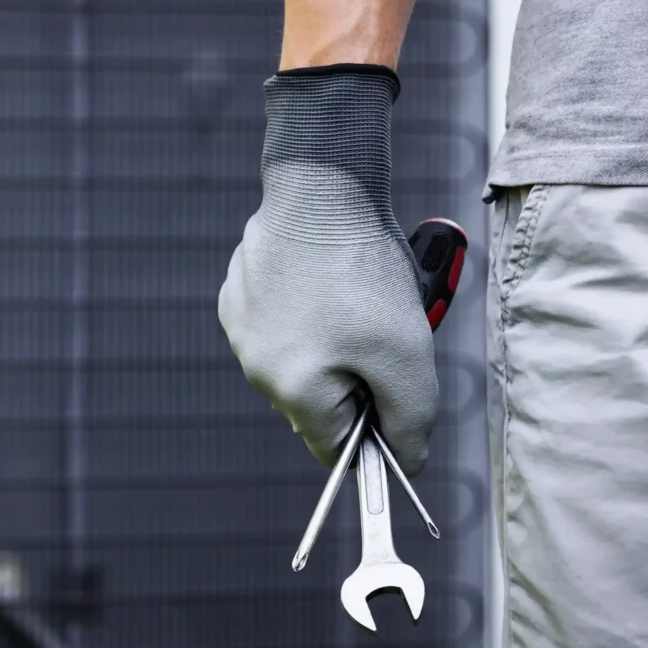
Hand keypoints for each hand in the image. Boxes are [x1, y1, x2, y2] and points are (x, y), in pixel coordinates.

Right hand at [218, 67, 437, 474]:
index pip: (334, 450)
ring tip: (353, 299)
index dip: (372, 434)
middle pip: (316, 404)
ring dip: (329, 346)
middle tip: (380, 335)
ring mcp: (239, 329)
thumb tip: (408, 461)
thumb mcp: (407, 355)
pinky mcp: (236, 293)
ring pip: (297, 362)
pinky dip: (304, 313)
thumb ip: (411, 420)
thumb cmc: (364, 271)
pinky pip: (278, 324)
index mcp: (291, 391)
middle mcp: (253, 368)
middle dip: (355, 380)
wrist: (320, 186)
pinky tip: (322, 278)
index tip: (393, 399)